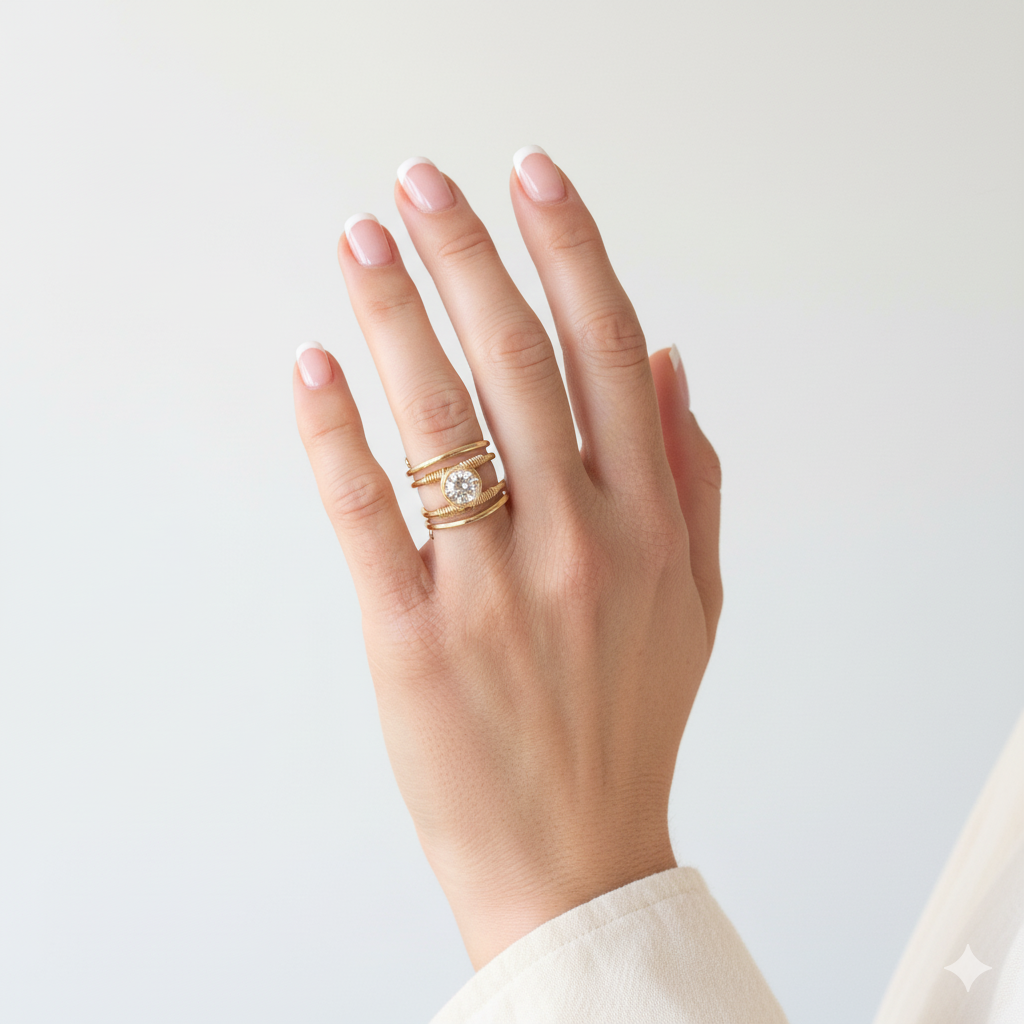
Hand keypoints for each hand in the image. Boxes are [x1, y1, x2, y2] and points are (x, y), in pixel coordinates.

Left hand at [292, 149, 721, 970]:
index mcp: (651, 522)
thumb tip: (668, 360)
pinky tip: (314, 365)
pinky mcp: (413, 635)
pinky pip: (365, 512)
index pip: (610, 349)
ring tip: (361, 240)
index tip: (531, 176)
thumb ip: (693, 474)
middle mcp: (579, 539)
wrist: (574, 857)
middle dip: (469, 253)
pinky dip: (335, 430)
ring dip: (398, 315)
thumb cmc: (629, 720)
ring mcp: (493, 587)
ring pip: (441, 421)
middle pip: (519, 361)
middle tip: (420, 182)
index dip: (571, 250)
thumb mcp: (699, 598)